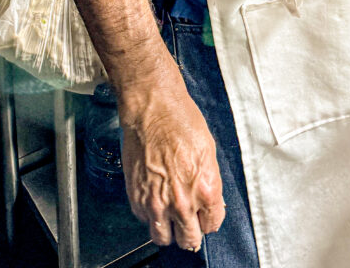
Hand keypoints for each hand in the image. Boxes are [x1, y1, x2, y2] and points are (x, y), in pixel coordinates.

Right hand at [120, 84, 224, 249]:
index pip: (212, 224)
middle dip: (191, 232)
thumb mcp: (208, 151)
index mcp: (205, 189)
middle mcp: (182, 202)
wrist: (153, 111)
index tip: (206, 216)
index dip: (209, 220)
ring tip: (171, 219)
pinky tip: (155, 200)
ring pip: (164, 238)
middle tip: (189, 223)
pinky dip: (151, 216)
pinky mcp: (137, 200)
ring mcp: (157, 203)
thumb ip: (209, 181)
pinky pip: (146, 221)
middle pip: (189, 239)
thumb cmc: (181, 122)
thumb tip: (209, 200)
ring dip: (169, 231)